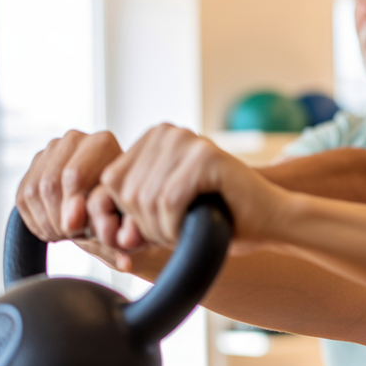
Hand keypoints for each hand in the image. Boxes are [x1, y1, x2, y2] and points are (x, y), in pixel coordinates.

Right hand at [16, 129, 123, 243]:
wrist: (112, 204)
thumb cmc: (122, 211)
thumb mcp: (119, 217)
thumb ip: (98, 218)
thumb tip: (70, 223)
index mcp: (102, 143)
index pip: (75, 176)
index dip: (72, 208)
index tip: (79, 230)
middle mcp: (74, 139)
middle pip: (51, 183)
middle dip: (58, 217)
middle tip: (70, 235)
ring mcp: (51, 150)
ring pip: (34, 191)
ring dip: (46, 221)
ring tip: (64, 234)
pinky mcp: (34, 165)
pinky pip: (23, 196)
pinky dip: (35, 220)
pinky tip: (53, 230)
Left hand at [99, 124, 285, 254]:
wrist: (271, 221)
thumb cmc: (220, 220)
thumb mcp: (164, 211)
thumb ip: (131, 211)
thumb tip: (93, 227)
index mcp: (154, 138)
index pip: (111, 181)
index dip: (128, 216)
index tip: (157, 230)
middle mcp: (168, 132)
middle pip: (125, 191)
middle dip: (146, 225)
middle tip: (177, 233)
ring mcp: (188, 141)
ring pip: (145, 199)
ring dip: (163, 229)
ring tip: (188, 229)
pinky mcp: (206, 157)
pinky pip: (169, 202)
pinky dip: (177, 227)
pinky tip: (197, 226)